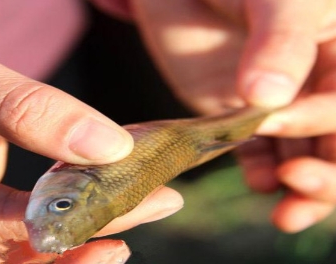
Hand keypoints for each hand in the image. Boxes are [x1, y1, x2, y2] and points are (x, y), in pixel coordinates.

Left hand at [130, 0, 335, 231]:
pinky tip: (256, 180)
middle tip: (296, 184)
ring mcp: (280, 103)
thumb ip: (280, 40)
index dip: (318, 119)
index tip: (272, 118)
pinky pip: (259, 152)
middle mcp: (318, 83)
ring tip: (284, 215)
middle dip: (326, 174)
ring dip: (297, 187)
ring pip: (304, 155)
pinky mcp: (239, 116)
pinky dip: (260, 171)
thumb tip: (270, 98)